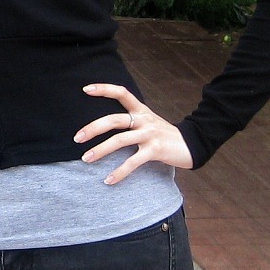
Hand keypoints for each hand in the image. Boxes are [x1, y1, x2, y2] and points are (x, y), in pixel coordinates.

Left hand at [74, 83, 192, 183]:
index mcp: (141, 110)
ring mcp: (150, 134)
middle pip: (114, 119)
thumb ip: (131, 121)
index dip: (104, 89)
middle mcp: (144, 119)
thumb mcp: (148, 122)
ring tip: (86, 159)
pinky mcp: (155, 150)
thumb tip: (105, 125)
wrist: (191, 145)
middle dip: (93, 128)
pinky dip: (119, 172)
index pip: (122, 93)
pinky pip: (133, 162)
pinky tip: (108, 180)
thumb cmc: (164, 135)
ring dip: (100, 150)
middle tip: (77, 138)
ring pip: (120, 140)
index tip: (86, 89)